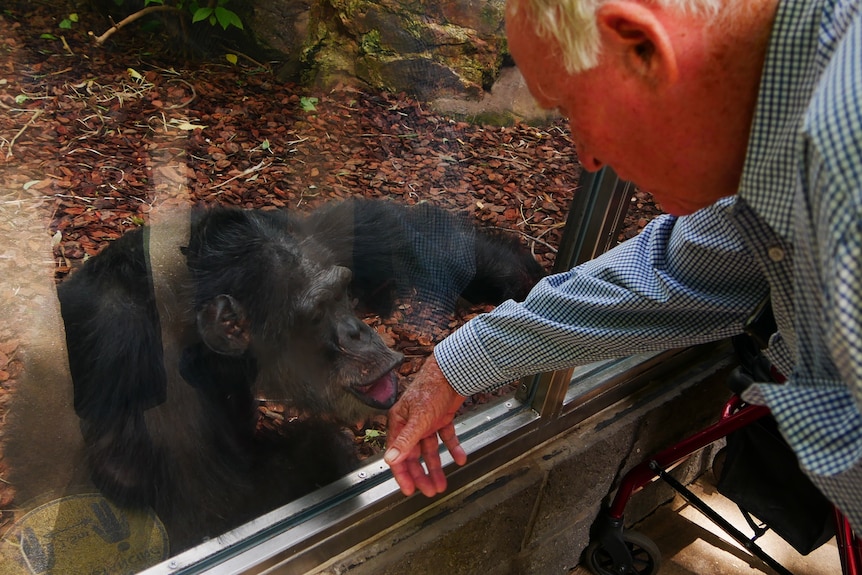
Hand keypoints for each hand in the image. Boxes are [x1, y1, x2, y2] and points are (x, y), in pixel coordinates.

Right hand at [384, 353, 466, 495]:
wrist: (453, 371)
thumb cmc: (430, 388)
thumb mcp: (418, 419)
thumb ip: (405, 441)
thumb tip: (390, 460)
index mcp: (399, 423)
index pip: (398, 454)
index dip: (403, 474)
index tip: (409, 490)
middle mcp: (412, 424)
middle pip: (414, 455)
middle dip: (421, 474)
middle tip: (430, 491)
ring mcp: (427, 421)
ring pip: (430, 449)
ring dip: (436, 466)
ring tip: (442, 483)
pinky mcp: (442, 418)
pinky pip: (447, 438)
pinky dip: (453, 448)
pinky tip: (460, 458)